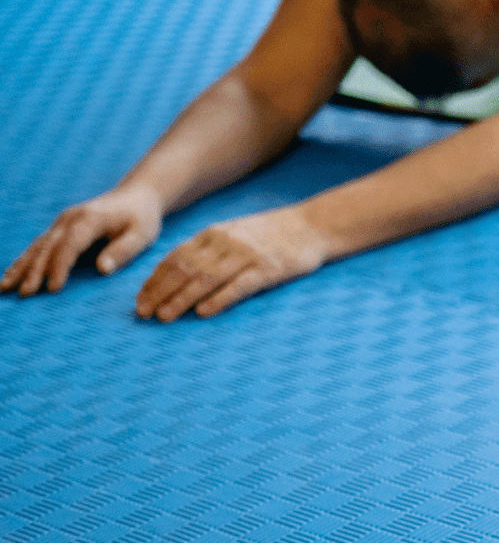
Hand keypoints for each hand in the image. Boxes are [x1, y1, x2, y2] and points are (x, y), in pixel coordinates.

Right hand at [3, 187, 164, 295]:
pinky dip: (24, 261)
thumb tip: (102, 269)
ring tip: (5, 287)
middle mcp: (70, 219)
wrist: (136, 196)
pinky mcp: (60, 228)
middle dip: (34, 271)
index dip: (60, 267)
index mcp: (89, 219)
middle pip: (48, 247)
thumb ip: (123, 251)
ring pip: (37, 247)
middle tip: (25, 294)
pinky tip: (11, 275)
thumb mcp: (142, 235)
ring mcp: (62, 222)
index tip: (53, 288)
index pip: (70, 246)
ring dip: (21, 267)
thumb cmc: (141, 218)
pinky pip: (38, 246)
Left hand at [134, 207, 327, 320]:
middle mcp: (225, 243)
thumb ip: (210, 250)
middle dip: (160, 292)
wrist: (313, 225)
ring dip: (181, 299)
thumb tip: (180, 274)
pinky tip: (203, 312)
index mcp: (213, 234)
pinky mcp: (268, 269)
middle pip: (185, 269)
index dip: (155, 280)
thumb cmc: (273, 235)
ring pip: (205, 278)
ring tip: (165, 316)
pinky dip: (219, 299)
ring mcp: (246, 255)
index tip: (140, 300)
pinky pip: (238, 286)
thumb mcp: (236, 233)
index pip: (175, 258)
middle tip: (144, 313)